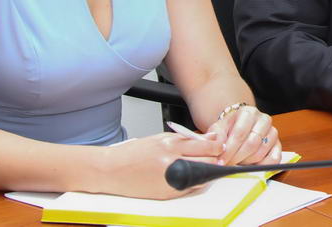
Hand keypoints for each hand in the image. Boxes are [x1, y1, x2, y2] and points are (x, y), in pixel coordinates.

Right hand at [99, 132, 224, 198]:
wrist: (111, 170)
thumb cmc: (134, 153)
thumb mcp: (160, 139)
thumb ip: (185, 140)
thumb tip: (208, 140)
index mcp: (170, 144)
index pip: (205, 146)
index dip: (217, 147)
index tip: (220, 146)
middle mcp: (172, 161)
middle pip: (207, 162)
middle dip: (215, 160)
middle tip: (219, 159)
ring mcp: (170, 179)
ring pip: (201, 177)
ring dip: (208, 173)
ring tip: (207, 168)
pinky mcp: (166, 193)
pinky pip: (190, 190)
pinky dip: (196, 184)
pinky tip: (194, 179)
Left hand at [207, 105, 280, 165]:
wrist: (238, 128)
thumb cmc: (228, 129)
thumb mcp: (218, 129)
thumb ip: (217, 138)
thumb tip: (219, 149)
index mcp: (249, 112)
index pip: (240, 133)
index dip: (230, 150)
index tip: (221, 161)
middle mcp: (264, 120)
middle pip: (252, 143)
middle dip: (237, 158)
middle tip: (228, 165)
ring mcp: (273, 132)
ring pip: (261, 152)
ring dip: (247, 163)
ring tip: (237, 164)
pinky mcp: (278, 145)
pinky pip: (274, 159)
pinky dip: (262, 167)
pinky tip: (251, 167)